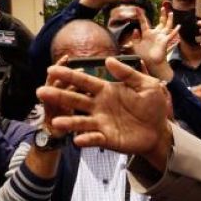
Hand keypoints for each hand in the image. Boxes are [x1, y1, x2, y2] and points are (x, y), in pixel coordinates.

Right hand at [37, 58, 171, 167]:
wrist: (160, 130)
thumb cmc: (152, 106)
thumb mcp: (146, 85)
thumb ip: (128, 73)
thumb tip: (109, 60)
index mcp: (106, 90)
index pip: (84, 81)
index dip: (69, 75)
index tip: (52, 69)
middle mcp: (99, 106)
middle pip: (76, 99)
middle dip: (59, 95)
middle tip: (41, 91)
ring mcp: (101, 122)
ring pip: (80, 121)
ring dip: (68, 121)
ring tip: (56, 121)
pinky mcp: (107, 138)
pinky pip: (94, 138)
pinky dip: (86, 139)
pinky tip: (78, 140)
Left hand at [131, 11, 178, 80]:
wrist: (151, 62)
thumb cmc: (144, 55)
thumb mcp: (136, 46)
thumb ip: (135, 38)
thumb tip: (136, 29)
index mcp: (147, 34)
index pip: (144, 22)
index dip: (141, 16)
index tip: (137, 8)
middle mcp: (155, 34)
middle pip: (161, 22)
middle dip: (162, 15)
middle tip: (162, 7)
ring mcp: (161, 37)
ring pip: (167, 26)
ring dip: (169, 19)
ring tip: (170, 12)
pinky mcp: (165, 41)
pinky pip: (171, 35)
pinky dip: (175, 31)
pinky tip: (178, 26)